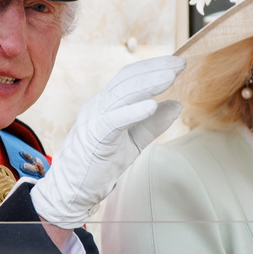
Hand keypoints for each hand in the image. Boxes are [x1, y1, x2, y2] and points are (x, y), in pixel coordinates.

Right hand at [31, 55, 185, 228]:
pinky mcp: (94, 136)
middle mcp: (98, 106)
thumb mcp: (133, 141)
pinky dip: (134, 111)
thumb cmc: (99, 165)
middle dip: (154, 70)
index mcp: (105, 104)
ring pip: (121, 94)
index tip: (176, 64)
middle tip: (180, 65)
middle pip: (126, 79)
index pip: (129, 78)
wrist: (72, 189)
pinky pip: (114, 119)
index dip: (152, 68)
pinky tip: (152, 105)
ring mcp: (93, 119)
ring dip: (148, 84)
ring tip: (171, 78)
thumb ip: (153, 124)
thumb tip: (177, 105)